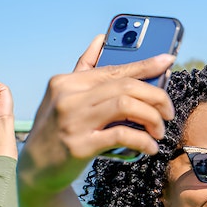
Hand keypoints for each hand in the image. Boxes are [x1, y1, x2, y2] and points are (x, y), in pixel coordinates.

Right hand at [17, 36, 174, 194]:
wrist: (37, 169)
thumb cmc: (59, 129)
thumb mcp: (65, 97)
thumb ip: (84, 68)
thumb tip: (101, 37)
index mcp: (67, 82)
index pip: (115, 69)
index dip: (145, 65)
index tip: (169, 60)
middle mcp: (68, 97)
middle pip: (126, 86)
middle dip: (156, 98)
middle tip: (168, 113)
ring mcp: (72, 121)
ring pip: (127, 105)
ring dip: (152, 118)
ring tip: (158, 131)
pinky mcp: (79, 146)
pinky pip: (122, 135)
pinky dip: (143, 141)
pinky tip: (150, 148)